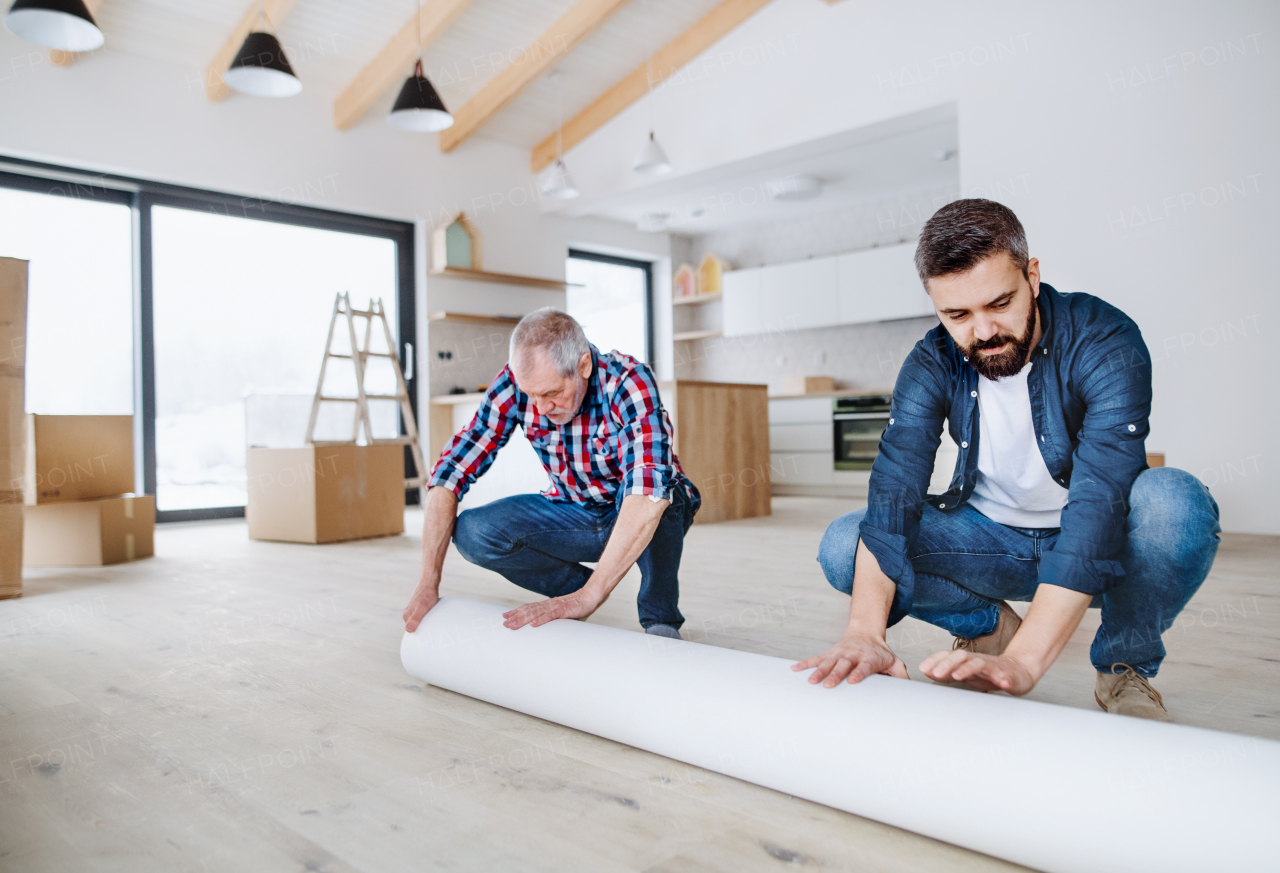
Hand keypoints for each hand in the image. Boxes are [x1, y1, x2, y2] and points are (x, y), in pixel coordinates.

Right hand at [403, 583, 438, 632]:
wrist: (430, 582)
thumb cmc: (428, 595)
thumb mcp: (422, 608)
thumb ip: (415, 618)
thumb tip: (408, 630)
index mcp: (406, 616)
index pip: (411, 632)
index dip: (418, 635)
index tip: (427, 638)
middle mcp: (408, 613)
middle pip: (414, 627)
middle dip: (422, 630)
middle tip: (432, 634)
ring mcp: (412, 610)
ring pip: (418, 622)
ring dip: (425, 624)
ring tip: (433, 626)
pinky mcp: (418, 606)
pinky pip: (422, 616)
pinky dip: (426, 619)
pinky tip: (432, 619)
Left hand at [502, 588, 604, 629]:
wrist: (590, 597)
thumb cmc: (577, 608)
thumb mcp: (562, 615)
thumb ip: (553, 620)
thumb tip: (547, 630)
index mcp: (547, 605)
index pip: (529, 608)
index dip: (517, 612)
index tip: (506, 617)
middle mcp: (548, 604)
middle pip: (529, 610)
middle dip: (515, 617)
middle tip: (504, 623)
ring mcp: (555, 607)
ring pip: (536, 613)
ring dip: (523, 619)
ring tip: (513, 624)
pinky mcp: (564, 610)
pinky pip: (551, 616)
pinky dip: (541, 620)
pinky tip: (533, 624)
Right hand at [791, 633, 908, 687]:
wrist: (866, 633)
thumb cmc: (880, 653)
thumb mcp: (894, 661)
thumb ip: (901, 675)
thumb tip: (910, 691)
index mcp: (869, 658)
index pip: (864, 666)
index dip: (858, 673)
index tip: (852, 680)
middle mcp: (853, 655)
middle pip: (844, 665)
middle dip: (835, 675)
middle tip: (828, 685)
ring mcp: (840, 653)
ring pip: (828, 662)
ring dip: (819, 671)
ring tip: (811, 681)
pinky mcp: (830, 653)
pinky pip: (816, 658)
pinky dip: (805, 663)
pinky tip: (795, 669)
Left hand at [918, 650, 1037, 694]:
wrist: (1018, 671)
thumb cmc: (989, 673)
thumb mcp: (965, 673)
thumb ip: (946, 672)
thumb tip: (926, 671)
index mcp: (966, 660)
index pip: (948, 655)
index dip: (935, 660)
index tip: (923, 668)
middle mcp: (978, 660)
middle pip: (961, 656)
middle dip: (947, 664)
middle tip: (936, 674)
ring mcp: (993, 667)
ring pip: (980, 664)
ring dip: (968, 669)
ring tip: (957, 676)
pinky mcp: (1008, 675)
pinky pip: (1006, 676)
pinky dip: (1004, 679)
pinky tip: (1002, 683)